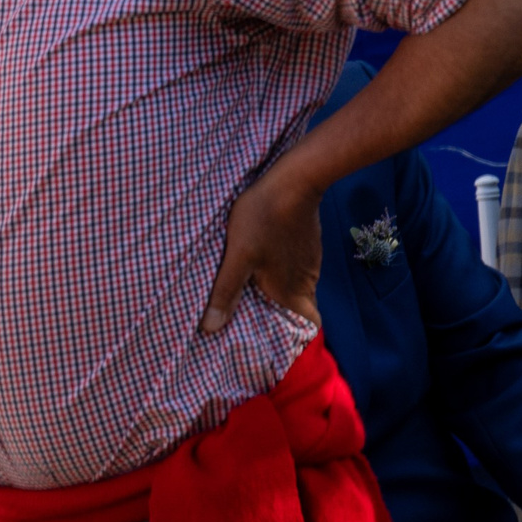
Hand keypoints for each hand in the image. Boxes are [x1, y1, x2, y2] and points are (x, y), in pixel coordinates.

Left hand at [202, 159, 322, 336]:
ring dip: (279, 294)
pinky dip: (282, 273)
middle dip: (280, 318)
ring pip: (297, 288)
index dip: (296, 339)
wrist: (293, 179)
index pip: (308, 326)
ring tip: (252, 294)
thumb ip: (225, 292)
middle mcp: (306, 280)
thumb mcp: (237, 256)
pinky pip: (297, 269)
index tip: (276, 342)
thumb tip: (211, 329)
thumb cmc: (262, 218)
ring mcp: (310, 261)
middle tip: (254, 319)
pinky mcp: (308, 244)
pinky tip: (263, 265)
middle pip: (299, 309)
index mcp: (291, 291)